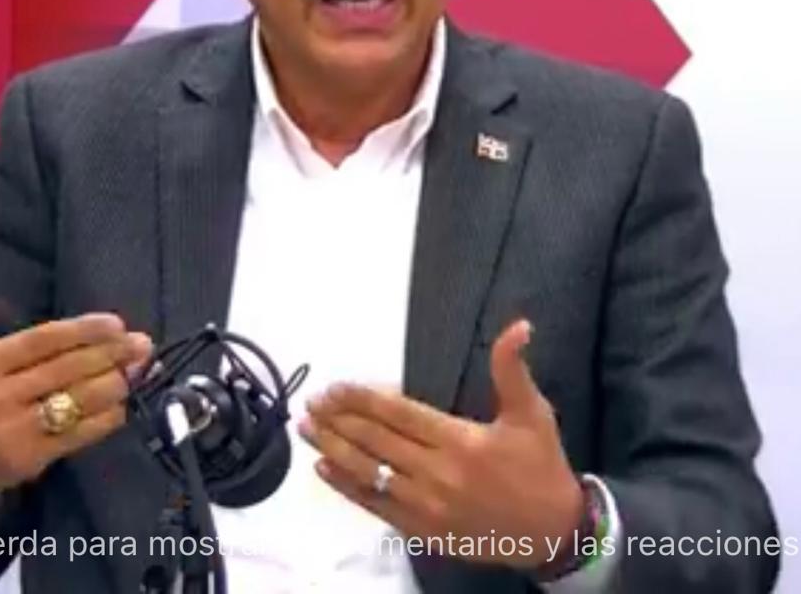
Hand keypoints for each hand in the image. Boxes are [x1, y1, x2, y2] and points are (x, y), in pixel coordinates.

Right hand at [0, 240, 152, 496]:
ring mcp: (11, 433)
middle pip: (65, 371)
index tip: (116, 323)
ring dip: (114, 385)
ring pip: (75, 404)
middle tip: (142, 342)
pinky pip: (75, 437)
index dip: (82, 331)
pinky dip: (104, 419)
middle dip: (109, 355)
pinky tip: (122, 404)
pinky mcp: (27, 462)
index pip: (41, 342)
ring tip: (139, 368)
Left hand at [298, 320, 582, 569]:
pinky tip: (325, 469)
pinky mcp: (423, 532)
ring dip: (333, 450)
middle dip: (339, 420)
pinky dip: (347, 486)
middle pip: (376, 442)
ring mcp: (427, 507)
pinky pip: (376, 506)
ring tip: (307, 429)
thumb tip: (518, 326)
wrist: (554, 534)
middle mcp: (438, 475)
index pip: (398, 414)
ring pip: (370, 473)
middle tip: (312, 402)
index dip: (362, 399)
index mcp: (460, 442)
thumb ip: (512, 368)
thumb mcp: (533, 413)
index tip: (335, 387)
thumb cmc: (540, 466)